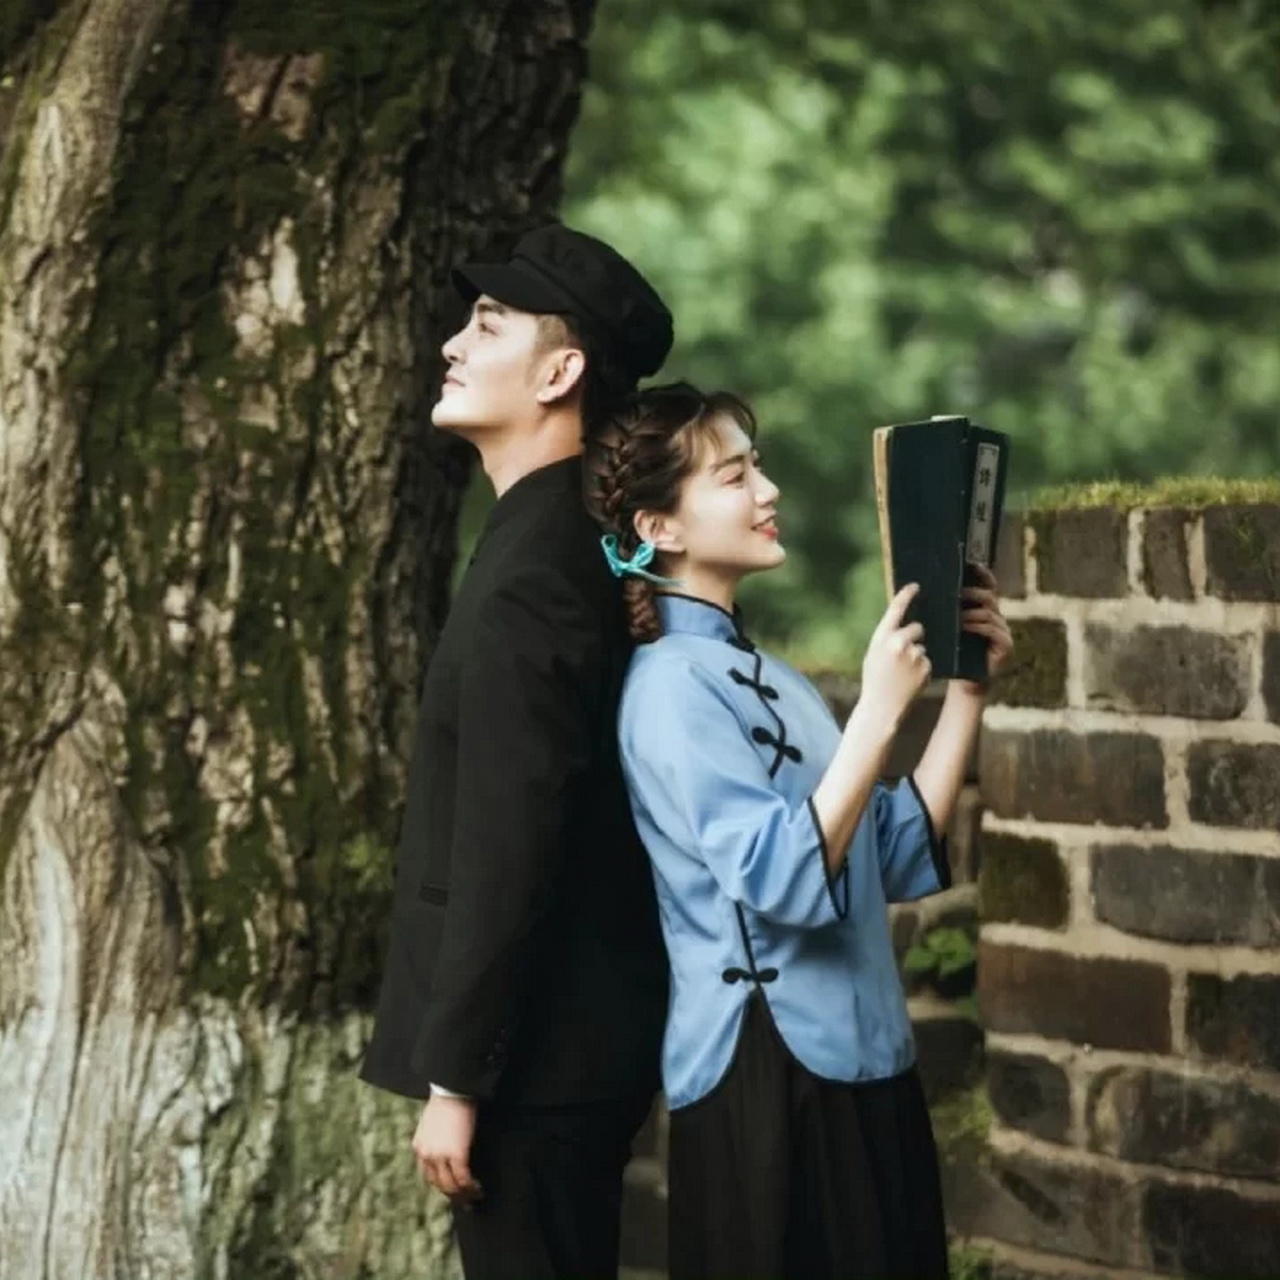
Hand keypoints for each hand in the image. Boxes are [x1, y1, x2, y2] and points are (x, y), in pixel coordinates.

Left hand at [412, 1093, 482, 1206]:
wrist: (452, 1090)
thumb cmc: (446, 1100)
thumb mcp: (432, 1122)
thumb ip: (434, 1138)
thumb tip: (445, 1147)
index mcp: (419, 1147)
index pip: (428, 1174)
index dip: (441, 1184)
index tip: (452, 1189)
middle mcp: (426, 1155)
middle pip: (438, 1184)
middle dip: (452, 1194)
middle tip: (464, 1201)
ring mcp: (440, 1156)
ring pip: (450, 1185)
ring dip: (462, 1195)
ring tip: (473, 1198)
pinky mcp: (457, 1154)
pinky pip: (463, 1178)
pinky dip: (470, 1187)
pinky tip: (478, 1189)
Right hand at [860, 582, 931, 724]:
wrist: (881, 707)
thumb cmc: (875, 679)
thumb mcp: (873, 654)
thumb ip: (886, 637)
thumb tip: (902, 623)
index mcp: (881, 637)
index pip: (896, 609)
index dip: (906, 595)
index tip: (915, 586)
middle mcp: (898, 643)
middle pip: (917, 628)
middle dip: (915, 637)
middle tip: (904, 655)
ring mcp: (914, 655)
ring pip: (923, 647)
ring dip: (918, 657)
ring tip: (904, 674)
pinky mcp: (926, 667)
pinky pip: (928, 662)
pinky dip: (922, 670)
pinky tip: (911, 681)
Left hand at [959, 563, 1013, 684]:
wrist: (966, 683)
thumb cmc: (956, 655)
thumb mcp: (950, 630)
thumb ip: (949, 612)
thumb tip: (931, 590)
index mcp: (985, 612)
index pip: (989, 587)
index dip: (983, 574)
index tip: (971, 563)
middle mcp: (997, 619)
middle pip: (989, 597)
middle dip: (973, 592)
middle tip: (956, 592)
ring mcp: (1004, 632)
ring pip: (990, 613)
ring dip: (972, 611)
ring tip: (957, 613)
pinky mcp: (1005, 646)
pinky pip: (993, 630)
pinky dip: (977, 626)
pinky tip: (965, 626)